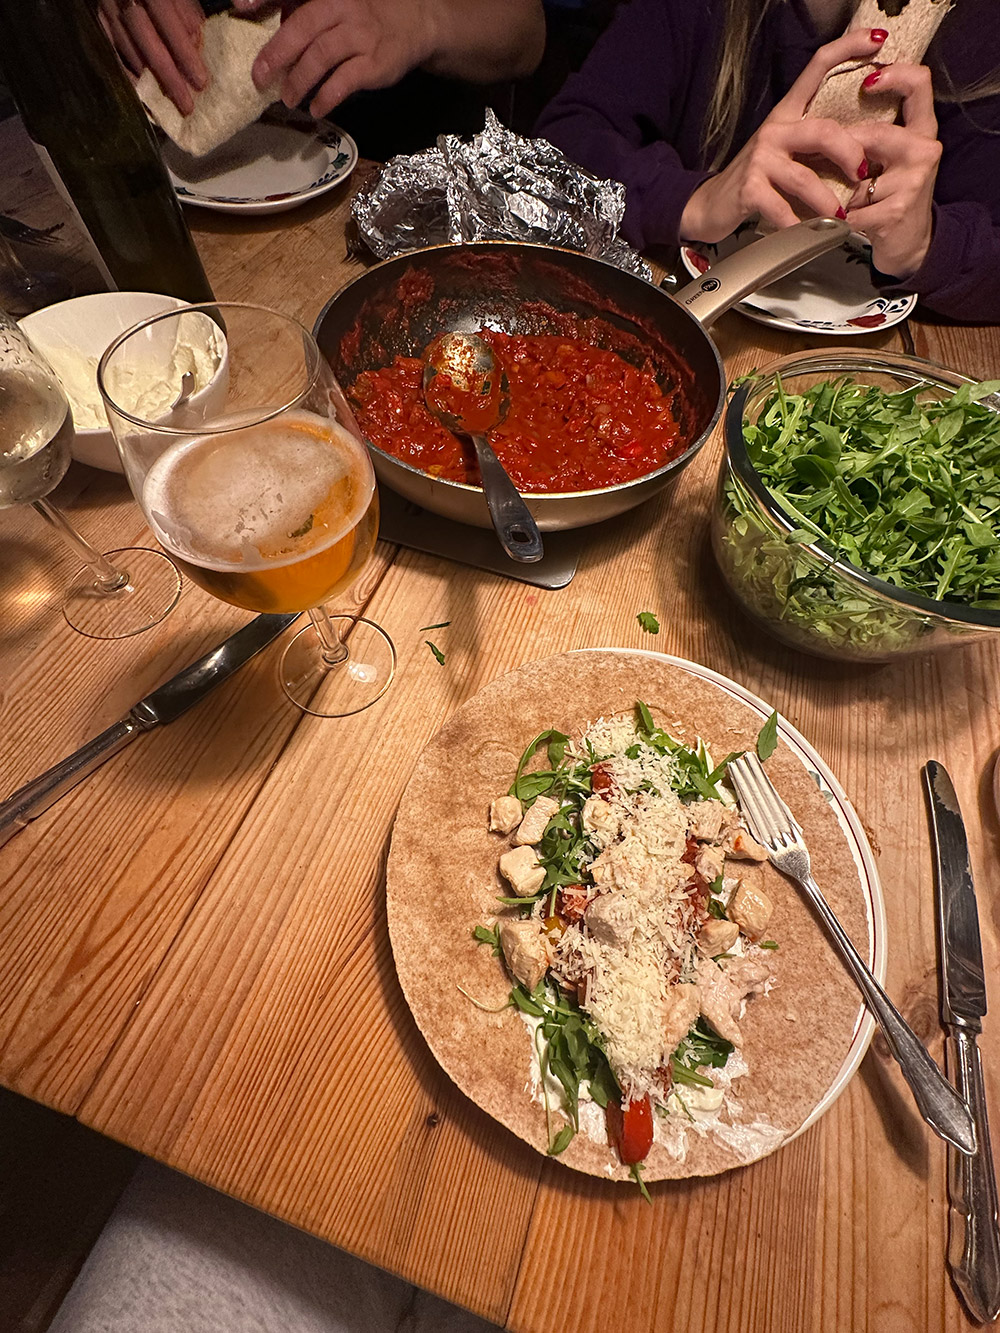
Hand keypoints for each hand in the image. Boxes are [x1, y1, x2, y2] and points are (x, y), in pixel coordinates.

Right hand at [99, 0, 208, 114]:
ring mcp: (106, 0)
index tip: (200, 80)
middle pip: (144, 35)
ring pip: (124, 40)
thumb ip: (195, 1)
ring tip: (167, 100)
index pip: (165, 16)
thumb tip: (226, 18)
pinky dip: (123, 65)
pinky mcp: (97, 9)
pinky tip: (139, 86)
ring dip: (147, 73)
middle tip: (186, 104)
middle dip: (167, 73)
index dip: (183, 49)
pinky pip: (107, 40)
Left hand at [236, 0, 435, 118]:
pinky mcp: (375, 62)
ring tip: (287, 99)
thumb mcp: (336, 3)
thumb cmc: (366, 14)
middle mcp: (344, 7)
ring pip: (321, 55)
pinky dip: (326, 96)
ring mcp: (360, 35)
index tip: (240, 7)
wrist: (417, 23)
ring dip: (299, 80)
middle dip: (276, 53)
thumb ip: (304, 11)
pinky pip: (344, 81)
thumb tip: (265, 29)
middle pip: (302, 27)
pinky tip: (316, 108)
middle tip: (259, 77)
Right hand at [680, 29, 884, 242]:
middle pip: (823, 131)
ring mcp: (760, 160)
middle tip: (863, 175)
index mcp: (786, 114)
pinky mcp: (749, 189)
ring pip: (806, 178)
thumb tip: (864, 146)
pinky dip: (799, 225)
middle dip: (850, 155)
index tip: (877, 40)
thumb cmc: (757, 179)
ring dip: (828, 202)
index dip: (847, 49)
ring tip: (839, 218)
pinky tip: (808, 233)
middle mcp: (774, 130)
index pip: (817, 68)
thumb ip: (815, 143)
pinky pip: (783, 209)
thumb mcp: (785, 151)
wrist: (711, 205)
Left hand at [845, 63, 941, 278]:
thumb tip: (834, 103)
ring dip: (841, 187)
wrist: (908, 243)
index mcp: (922, 129)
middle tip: (824, 158)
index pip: (919, 83)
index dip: (894, 73)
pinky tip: (841, 218)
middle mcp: (924, 149)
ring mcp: (913, 181)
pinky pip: (852, 207)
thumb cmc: (891, 195)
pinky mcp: (896, 210)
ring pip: (859, 172)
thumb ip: (876, 128)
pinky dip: (839, 215)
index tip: (867, 80)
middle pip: (876, 132)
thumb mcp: (891, 156)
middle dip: (844, 148)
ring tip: (836, 194)